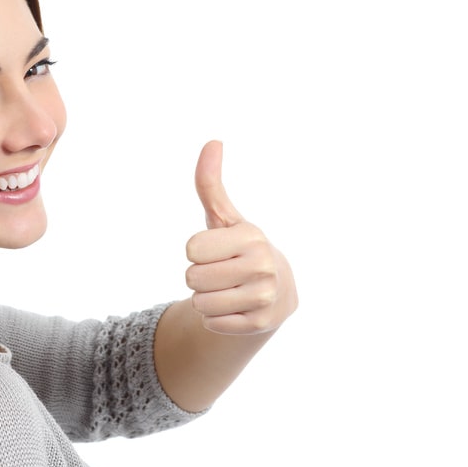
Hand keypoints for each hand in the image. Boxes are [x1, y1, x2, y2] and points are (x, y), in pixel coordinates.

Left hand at [185, 141, 296, 334]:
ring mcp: (264, 297)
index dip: (196, 251)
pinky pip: (212, 323)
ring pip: (200, 302)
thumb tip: (212, 142)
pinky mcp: (259, 324)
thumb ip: (210, 184)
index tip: (216, 250)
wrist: (277, 292)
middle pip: (192, 277)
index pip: (191, 248)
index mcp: (251, 236)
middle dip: (199, 276)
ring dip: (206, 299)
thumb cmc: (240, 249)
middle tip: (221, 273)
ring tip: (227, 290)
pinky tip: (235, 308)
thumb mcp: (224, 218)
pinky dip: (216, 318)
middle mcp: (263, 265)